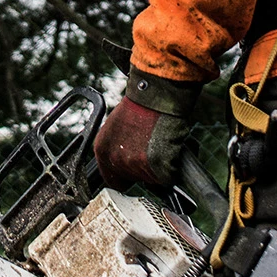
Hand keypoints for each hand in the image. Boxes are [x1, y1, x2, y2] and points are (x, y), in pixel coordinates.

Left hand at [93, 67, 202, 189]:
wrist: (155, 96)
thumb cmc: (140, 106)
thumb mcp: (116, 126)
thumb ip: (116, 147)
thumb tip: (124, 161)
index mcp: (102, 151)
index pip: (112, 180)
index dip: (127, 174)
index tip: (136, 167)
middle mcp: (116, 162)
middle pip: (135, 179)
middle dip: (145, 167)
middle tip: (152, 147)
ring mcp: (136, 166)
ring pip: (152, 179)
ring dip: (160, 166)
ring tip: (161, 143)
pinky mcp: (157, 168)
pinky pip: (168, 177)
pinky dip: (173, 166)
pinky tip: (171, 148)